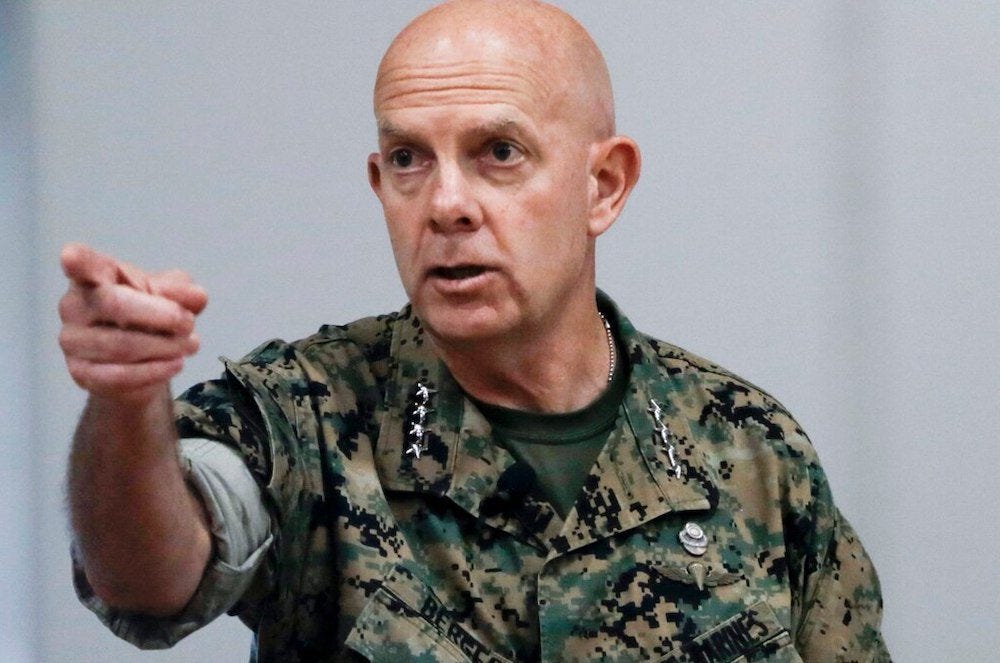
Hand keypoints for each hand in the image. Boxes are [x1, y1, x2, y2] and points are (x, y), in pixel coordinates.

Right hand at [59, 243, 207, 401]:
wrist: (143, 361)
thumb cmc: (150, 314)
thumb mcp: (173, 295)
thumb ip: (183, 290)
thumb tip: (196, 296)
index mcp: (94, 275)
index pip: (81, 263)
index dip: (75, 260)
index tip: (71, 258)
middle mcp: (75, 305)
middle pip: (116, 303)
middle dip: (163, 315)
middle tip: (188, 323)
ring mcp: (73, 341)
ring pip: (123, 345)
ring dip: (166, 346)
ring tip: (190, 344)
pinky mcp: (82, 373)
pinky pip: (121, 375)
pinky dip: (156, 370)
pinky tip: (176, 364)